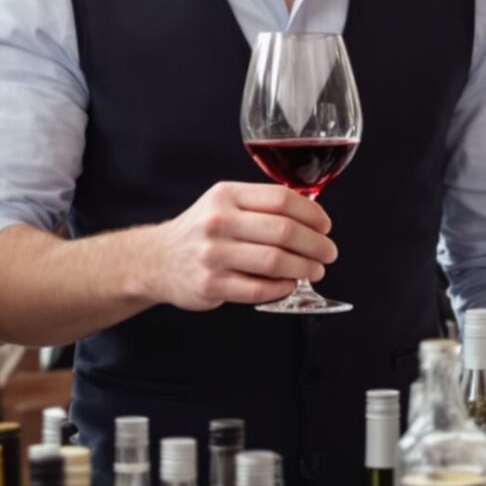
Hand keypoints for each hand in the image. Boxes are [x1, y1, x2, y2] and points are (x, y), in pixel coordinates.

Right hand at [144, 182, 336, 311]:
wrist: (157, 259)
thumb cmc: (200, 230)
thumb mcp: (223, 203)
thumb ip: (260, 205)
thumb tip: (311, 215)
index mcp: (226, 196)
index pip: (281, 199)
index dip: (312, 214)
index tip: (325, 226)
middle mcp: (218, 222)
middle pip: (283, 232)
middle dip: (316, 244)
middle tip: (328, 252)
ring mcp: (213, 255)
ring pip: (275, 262)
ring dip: (304, 268)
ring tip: (315, 270)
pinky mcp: (211, 285)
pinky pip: (259, 289)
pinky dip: (282, 288)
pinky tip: (290, 284)